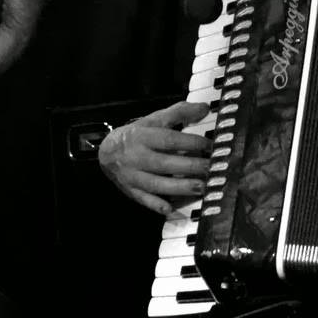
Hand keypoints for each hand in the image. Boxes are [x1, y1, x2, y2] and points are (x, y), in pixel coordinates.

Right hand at [97, 99, 214, 215]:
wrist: (106, 152)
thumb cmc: (136, 135)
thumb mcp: (154, 120)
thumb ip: (179, 112)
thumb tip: (204, 108)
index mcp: (143, 136)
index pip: (169, 140)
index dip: (190, 143)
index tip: (210, 146)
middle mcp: (137, 156)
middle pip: (165, 163)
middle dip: (190, 166)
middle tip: (211, 168)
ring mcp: (133, 175)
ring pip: (156, 183)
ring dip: (180, 187)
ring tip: (201, 187)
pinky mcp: (131, 190)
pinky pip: (144, 199)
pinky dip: (156, 205)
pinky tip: (170, 209)